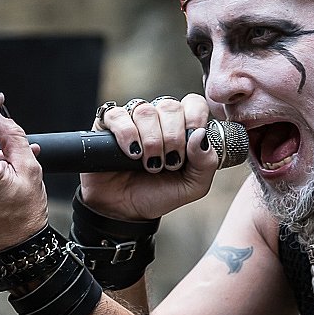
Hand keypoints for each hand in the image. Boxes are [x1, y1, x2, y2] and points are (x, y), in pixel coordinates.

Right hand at [79, 93, 218, 219]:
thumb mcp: (193, 186)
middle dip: (173, 138)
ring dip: (151, 141)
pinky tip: (131, 154)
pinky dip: (127, 135)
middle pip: (170, 106)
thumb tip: (200, 135)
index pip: (194, 103)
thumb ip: (206, 162)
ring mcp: (132, 119)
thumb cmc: (158, 194)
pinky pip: (118, 116)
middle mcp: (158, 118)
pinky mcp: (107, 124)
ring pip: (146, 111)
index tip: (189, 149)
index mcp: (182, 126)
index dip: (195, 121)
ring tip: (149, 164)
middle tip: (168, 163)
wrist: (125, 211)